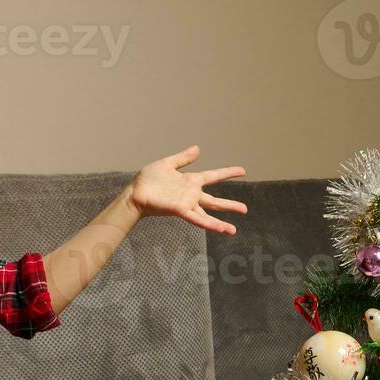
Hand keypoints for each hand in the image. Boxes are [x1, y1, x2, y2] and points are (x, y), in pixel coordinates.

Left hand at [127, 145, 246, 234]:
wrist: (135, 193)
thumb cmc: (148, 180)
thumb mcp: (167, 164)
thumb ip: (183, 158)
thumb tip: (198, 148)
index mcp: (190, 181)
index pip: (214, 176)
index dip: (228, 173)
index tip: (242, 171)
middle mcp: (191, 194)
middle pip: (214, 200)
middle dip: (229, 205)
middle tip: (244, 209)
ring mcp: (187, 204)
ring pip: (208, 214)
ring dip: (221, 223)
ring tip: (233, 230)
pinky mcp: (181, 210)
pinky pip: (198, 219)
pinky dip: (210, 224)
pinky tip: (221, 229)